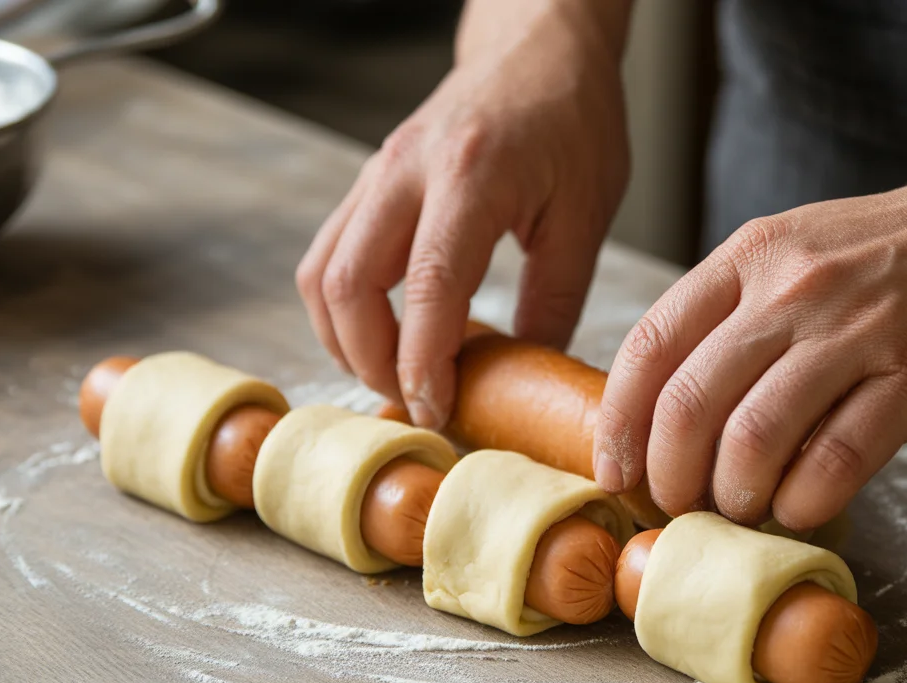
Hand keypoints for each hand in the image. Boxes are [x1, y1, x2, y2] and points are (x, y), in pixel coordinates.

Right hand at [295, 5, 629, 427]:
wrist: (537, 48)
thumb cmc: (572, 119)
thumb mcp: (586, 215)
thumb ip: (555, 302)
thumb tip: (526, 380)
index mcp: (472, 174)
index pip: (428, 286)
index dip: (423, 362)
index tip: (436, 410)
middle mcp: (407, 170)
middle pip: (344, 285)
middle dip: (369, 361)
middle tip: (414, 399)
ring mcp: (377, 173)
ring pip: (320, 274)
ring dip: (345, 339)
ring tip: (395, 374)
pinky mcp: (368, 183)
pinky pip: (329, 256)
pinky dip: (343, 308)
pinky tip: (385, 332)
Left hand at [593, 153, 906, 531]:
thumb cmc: (893, 255)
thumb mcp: (794, 253)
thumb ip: (730, 317)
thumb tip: (664, 411)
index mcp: (748, 257)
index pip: (650, 347)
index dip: (619, 423)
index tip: (615, 471)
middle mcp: (791, 289)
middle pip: (689, 403)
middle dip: (670, 474)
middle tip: (679, 504)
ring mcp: (854, 331)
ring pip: (753, 438)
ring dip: (734, 495)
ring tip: (742, 509)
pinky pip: (835, 460)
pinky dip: (803, 501)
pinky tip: (799, 508)